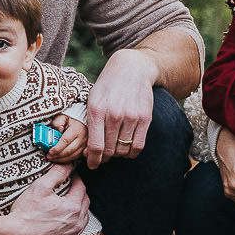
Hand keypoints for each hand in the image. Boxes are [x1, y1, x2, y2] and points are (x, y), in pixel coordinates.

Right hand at [1, 163, 96, 234]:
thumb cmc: (25, 213)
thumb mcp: (40, 187)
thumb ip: (57, 173)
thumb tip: (69, 164)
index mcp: (72, 206)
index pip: (81, 188)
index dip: (77, 179)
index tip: (72, 174)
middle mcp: (76, 223)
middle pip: (85, 203)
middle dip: (80, 193)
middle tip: (72, 187)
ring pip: (85, 221)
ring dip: (83, 211)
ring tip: (77, 205)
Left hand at [45, 114, 86, 162]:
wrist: (81, 121)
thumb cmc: (70, 120)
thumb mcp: (62, 117)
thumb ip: (57, 124)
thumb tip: (54, 133)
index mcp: (77, 129)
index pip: (66, 141)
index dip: (57, 148)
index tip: (50, 151)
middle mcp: (82, 138)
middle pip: (69, 150)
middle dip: (58, 155)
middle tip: (49, 156)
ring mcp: (84, 145)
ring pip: (73, 156)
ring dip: (61, 159)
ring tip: (52, 158)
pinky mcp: (84, 149)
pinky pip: (75, 157)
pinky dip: (67, 159)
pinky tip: (60, 159)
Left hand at [84, 48, 158, 168]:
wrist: (132, 69)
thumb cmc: (108, 87)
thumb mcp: (92, 100)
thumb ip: (90, 126)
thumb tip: (89, 154)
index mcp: (97, 110)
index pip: (95, 146)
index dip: (93, 160)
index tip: (92, 165)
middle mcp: (114, 114)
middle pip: (110, 150)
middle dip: (105, 158)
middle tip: (104, 156)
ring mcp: (131, 116)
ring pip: (123, 150)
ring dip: (118, 154)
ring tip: (115, 148)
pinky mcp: (145, 118)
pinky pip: (138, 146)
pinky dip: (131, 152)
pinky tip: (127, 148)